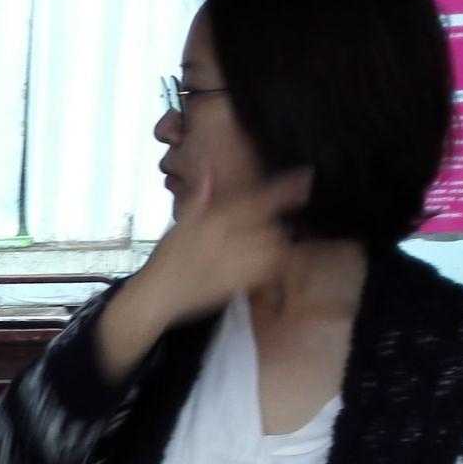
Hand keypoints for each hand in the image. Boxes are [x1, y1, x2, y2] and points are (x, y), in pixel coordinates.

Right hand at [97, 168, 312, 380]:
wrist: (157, 295)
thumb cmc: (165, 261)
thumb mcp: (179, 225)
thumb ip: (197, 199)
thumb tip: (207, 169)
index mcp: (215, 219)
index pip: (256, 200)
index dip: (283, 189)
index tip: (305, 177)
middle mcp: (229, 238)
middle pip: (271, 225)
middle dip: (273, 224)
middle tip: (267, 228)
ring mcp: (236, 261)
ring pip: (273, 245)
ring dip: (275, 243)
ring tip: (264, 246)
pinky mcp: (239, 282)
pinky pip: (268, 270)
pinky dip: (273, 265)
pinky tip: (265, 264)